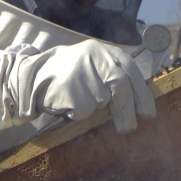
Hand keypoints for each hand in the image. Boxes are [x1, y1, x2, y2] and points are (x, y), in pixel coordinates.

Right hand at [35, 40, 155, 132]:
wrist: (32, 75)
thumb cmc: (68, 75)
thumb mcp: (94, 65)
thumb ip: (114, 75)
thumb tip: (139, 101)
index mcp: (105, 52)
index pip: (131, 73)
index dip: (142, 95)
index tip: (148, 114)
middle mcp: (96, 58)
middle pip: (121, 87)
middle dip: (126, 111)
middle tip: (128, 128)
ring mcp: (83, 72)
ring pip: (101, 101)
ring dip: (93, 108)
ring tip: (78, 99)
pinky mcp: (71, 89)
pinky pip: (84, 110)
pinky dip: (78, 113)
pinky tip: (67, 103)